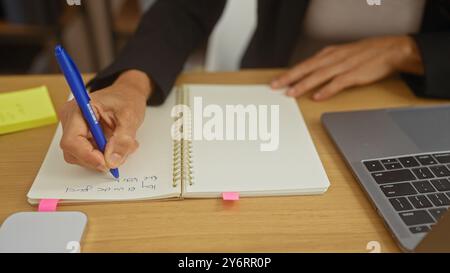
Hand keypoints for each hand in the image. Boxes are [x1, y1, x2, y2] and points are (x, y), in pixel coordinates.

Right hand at [59, 70, 151, 171]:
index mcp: (78, 110)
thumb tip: (112, 160)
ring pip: (81, 157)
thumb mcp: (130, 117)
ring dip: (104, 158)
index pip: (71, 141)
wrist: (128, 94)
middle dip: (98, 158)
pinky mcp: (82, 137)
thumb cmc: (127, 99)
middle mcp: (71, 120)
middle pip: (74, 152)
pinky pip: (88, 155)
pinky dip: (104, 155)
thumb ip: (122, 139)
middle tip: (120, 153)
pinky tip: (117, 145)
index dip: (87, 156)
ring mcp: (74, 130)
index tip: (106, 163)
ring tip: (122, 145)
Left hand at [271, 36, 423, 99]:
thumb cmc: (366, 54)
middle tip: (275, 86)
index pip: (304, 64)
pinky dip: (327, 90)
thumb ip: (326, 64)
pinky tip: (318, 96)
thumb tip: (311, 74)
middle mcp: (333, 58)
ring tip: (291, 92)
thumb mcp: (342, 54)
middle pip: (307, 68)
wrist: (391, 50)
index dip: (289, 73)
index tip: (276, 81)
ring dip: (304, 84)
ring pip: (319, 75)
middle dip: (289, 77)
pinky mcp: (355, 74)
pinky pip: (338, 83)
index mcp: (329, 53)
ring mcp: (344, 66)